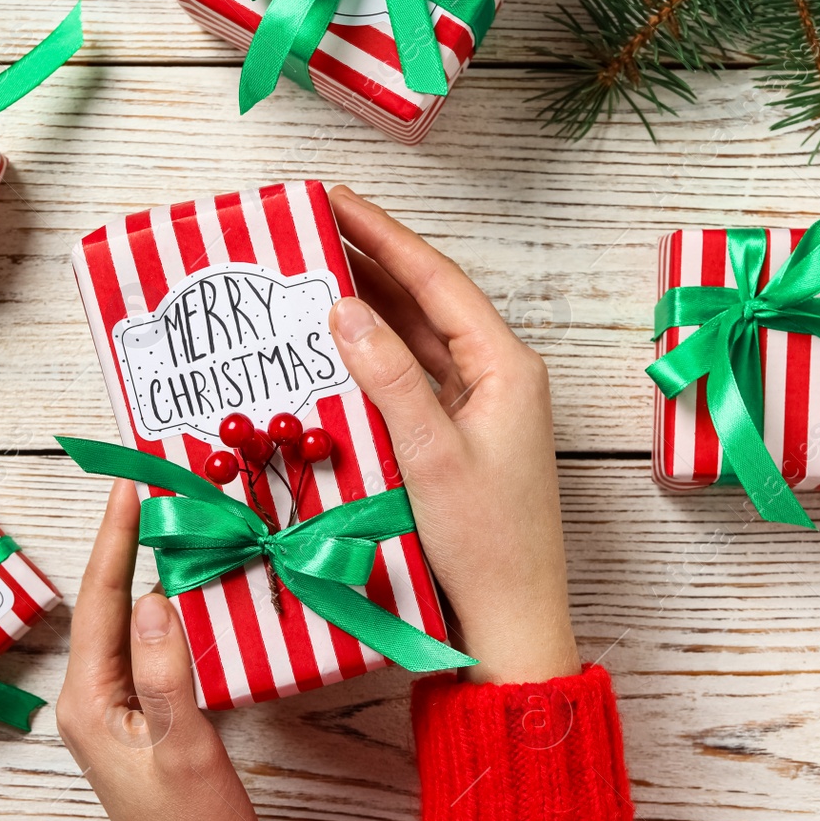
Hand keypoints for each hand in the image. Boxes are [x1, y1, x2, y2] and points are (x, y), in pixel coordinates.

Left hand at [58, 483, 267, 820]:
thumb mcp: (185, 747)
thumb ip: (166, 672)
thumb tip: (155, 596)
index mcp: (89, 705)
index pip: (100, 603)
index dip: (115, 540)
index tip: (130, 485)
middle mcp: (91, 704)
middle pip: (105, 607)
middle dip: (124, 545)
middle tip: (148, 487)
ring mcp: (114, 716)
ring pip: (126, 627)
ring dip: (142, 574)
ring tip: (163, 522)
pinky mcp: (141, 726)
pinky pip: (146, 652)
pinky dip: (162, 613)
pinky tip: (181, 593)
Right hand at [327, 185, 578, 685]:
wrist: (510, 622)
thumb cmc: (484, 545)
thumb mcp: (430, 455)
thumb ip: (388, 378)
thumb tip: (344, 308)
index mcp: (507, 367)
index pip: (437, 280)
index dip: (383, 235)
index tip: (333, 198)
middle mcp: (497, 377)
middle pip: (425, 302)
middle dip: (369, 263)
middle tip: (309, 228)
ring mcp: (478, 409)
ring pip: (414, 342)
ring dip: (365, 311)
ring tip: (308, 274)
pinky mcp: (458, 440)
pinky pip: (409, 383)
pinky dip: (370, 363)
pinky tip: (330, 348)